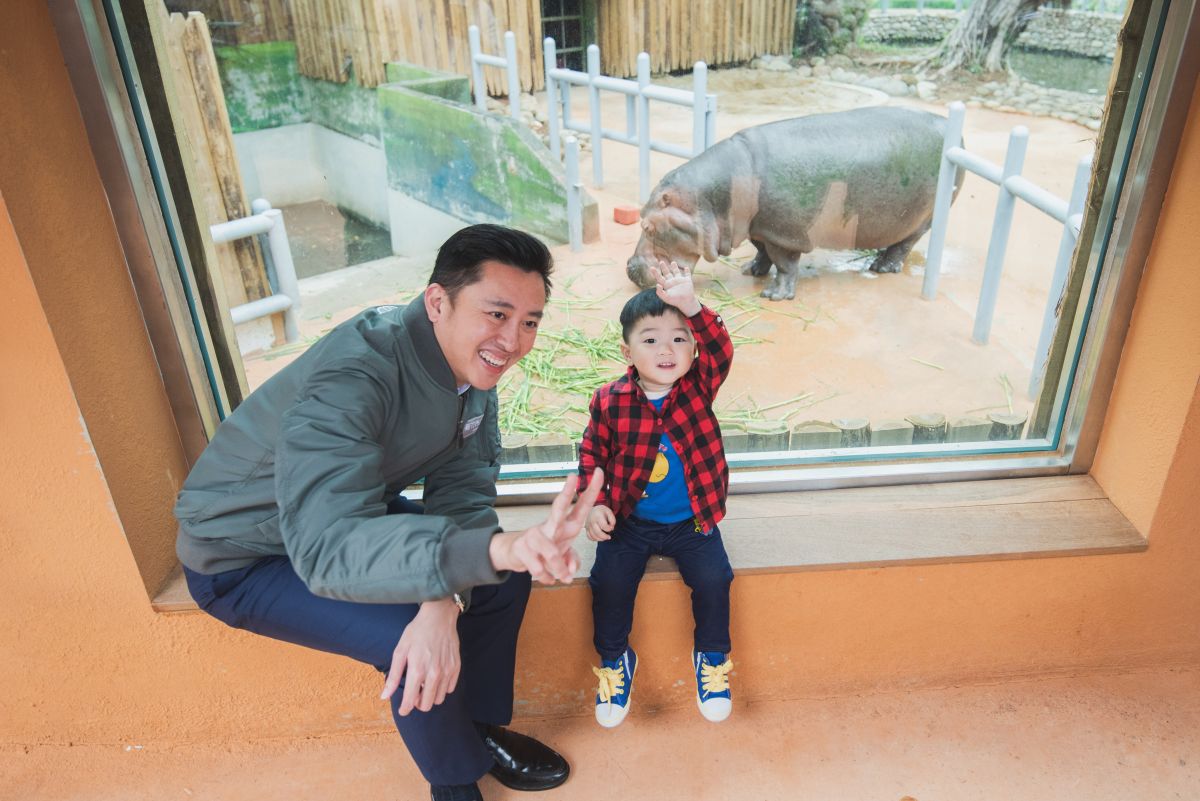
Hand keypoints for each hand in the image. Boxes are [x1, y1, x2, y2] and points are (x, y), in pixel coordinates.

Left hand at [381, 597, 459, 715]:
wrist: (439, 617)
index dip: (404, 709)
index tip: (403, 710)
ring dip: (431, 696)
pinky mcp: (456, 667)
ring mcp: (447, 671)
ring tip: (425, 685)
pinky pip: (449, 689)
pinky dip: (442, 688)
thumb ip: (394, 676)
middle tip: (414, 694)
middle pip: (426, 705)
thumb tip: (384, 696)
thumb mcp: (400, 651)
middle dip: (418, 704)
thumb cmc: (417, 632)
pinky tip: (436, 678)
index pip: (410, 702)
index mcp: (417, 670)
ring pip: (439, 699)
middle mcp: (434, 674)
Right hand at [489, 469, 603, 583]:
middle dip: (567, 492)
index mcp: (567, 525)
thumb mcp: (565, 555)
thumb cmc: (546, 549)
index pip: (582, 506)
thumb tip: (571, 571)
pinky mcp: (522, 547)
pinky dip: (546, 578)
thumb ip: (573, 560)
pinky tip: (544, 576)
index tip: (598, 471)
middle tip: (573, 475)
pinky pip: (540, 570)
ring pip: (553, 555)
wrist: (516, 554)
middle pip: (559, 507)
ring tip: (561, 576)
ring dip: (558, 570)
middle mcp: (552, 525)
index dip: (591, 490)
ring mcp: (535, 534)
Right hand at [586, 505, 615, 541]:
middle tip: (609, 537)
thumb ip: (612, 519)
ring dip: (601, 539)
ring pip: (594, 536)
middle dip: (605, 537)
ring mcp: (588, 526)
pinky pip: (589, 537)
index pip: (604, 525)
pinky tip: (600, 537)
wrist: (591, 510)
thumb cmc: (601, 511)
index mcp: (597, 516)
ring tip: (605, 537)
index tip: (611, 527)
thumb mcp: (609, 511)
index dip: (609, 528)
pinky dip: (595, 539)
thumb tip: (612, 528)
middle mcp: (591, 521)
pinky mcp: (586, 529)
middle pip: (598, 533)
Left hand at [648, 260, 700, 316]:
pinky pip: (687, 274)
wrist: (685, 302)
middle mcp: (672, 282)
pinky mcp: (687, 281)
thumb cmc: (675, 301)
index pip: (659, 278)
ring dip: (675, 267)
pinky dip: (687, 271)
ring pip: (676, 272)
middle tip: (661, 262)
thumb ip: (660, 292)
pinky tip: (686, 267)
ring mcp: (680, 281)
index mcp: (667, 285)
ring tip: (673, 262)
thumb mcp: (666, 297)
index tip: (651, 268)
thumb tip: (657, 284)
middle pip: (667, 273)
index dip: (655, 273)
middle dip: (664, 268)